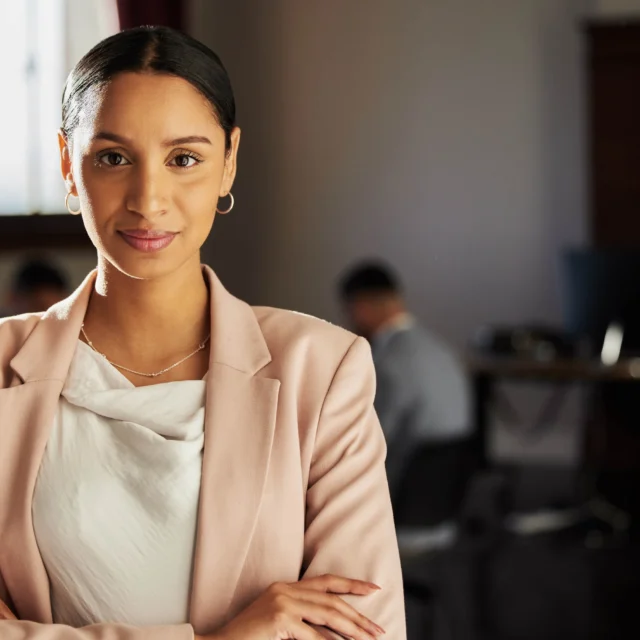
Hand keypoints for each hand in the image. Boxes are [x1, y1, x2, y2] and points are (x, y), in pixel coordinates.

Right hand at [198, 574, 384, 639]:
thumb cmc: (249, 639)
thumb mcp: (280, 625)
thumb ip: (303, 621)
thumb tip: (334, 631)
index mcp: (287, 587)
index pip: (327, 581)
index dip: (352, 584)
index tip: (373, 589)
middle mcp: (286, 589)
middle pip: (332, 600)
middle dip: (358, 616)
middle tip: (378, 631)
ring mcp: (282, 602)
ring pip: (328, 615)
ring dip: (352, 630)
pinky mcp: (280, 618)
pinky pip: (313, 635)